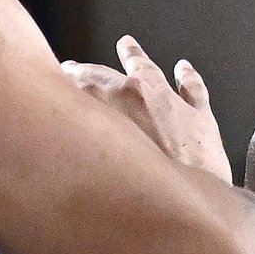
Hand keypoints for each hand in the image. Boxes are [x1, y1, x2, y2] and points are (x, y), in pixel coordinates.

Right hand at [64, 37, 231, 181]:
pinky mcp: (198, 115)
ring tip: (127, 45)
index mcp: (110, 104)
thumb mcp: (96, 167)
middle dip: (89, 72)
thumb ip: (79, 149)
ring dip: (136, 56)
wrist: (185, 208)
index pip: (79, 84)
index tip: (57, 81)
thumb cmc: (140, 195)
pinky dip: (187, 76)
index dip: (65, 82)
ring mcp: (170, 101)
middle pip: (107, 76)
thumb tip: (62, 149)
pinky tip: (184, 68)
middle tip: (76, 68)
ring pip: (150, 70)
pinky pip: (192, 87)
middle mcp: (139, 95)